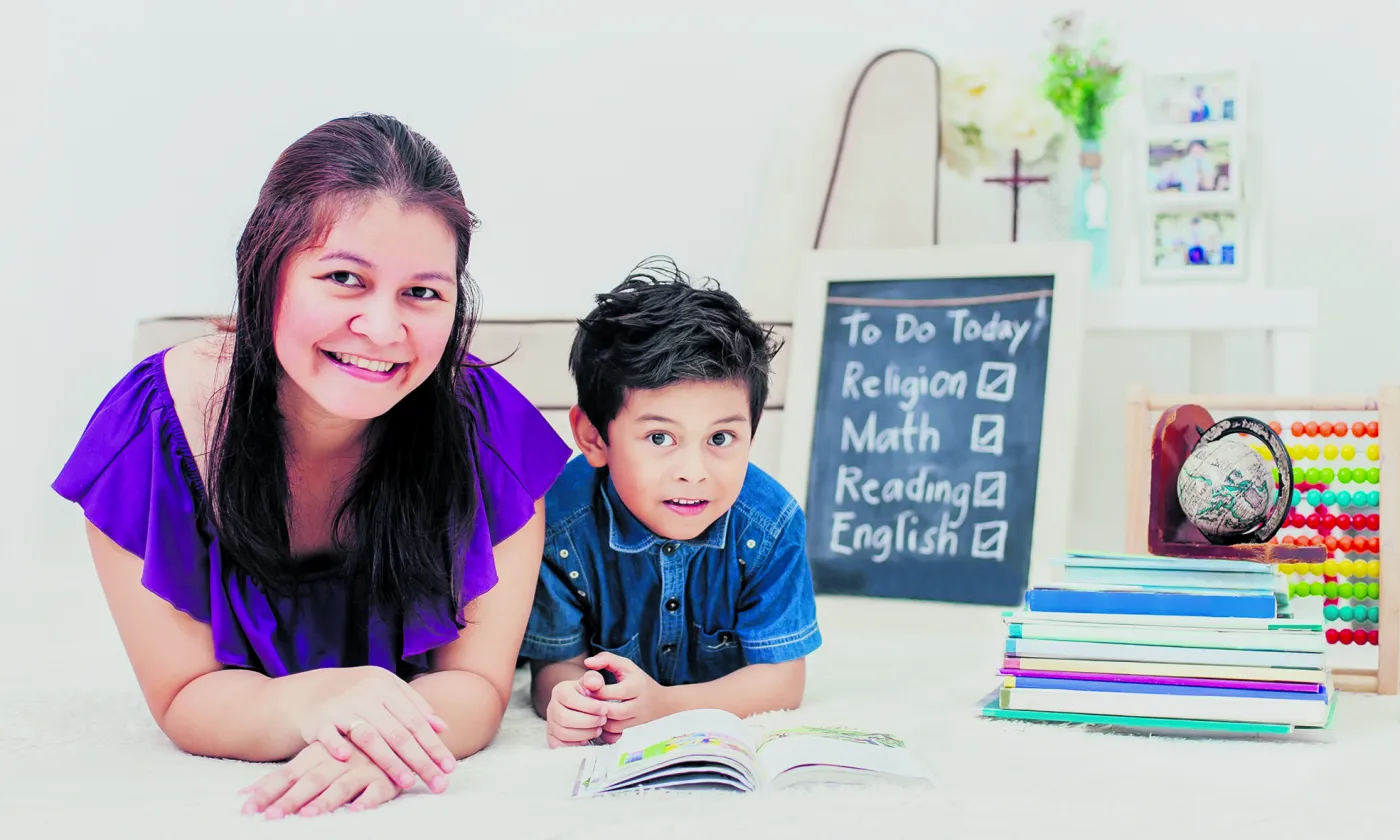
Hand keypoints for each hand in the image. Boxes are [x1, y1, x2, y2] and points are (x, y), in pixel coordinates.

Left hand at [240, 741, 400, 818]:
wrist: (393, 731)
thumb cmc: (347, 751)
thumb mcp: (316, 757)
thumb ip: (284, 776)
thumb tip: (243, 794)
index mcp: (319, 755)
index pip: (288, 774)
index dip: (268, 790)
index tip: (248, 809)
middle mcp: (339, 761)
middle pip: (311, 781)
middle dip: (291, 799)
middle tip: (272, 816)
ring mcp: (363, 769)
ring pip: (342, 785)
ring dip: (326, 800)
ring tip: (308, 815)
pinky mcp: (387, 779)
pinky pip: (379, 789)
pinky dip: (368, 798)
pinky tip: (358, 808)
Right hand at [297, 665, 453, 791]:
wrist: (315, 689)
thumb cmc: (361, 693)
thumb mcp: (388, 689)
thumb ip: (414, 706)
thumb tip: (442, 727)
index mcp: (386, 686)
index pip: (415, 721)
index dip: (433, 745)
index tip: (449, 767)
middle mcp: (366, 695)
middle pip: (398, 733)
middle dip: (420, 760)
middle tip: (436, 782)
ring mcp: (342, 706)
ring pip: (369, 737)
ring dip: (388, 760)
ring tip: (407, 781)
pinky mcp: (319, 719)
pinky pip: (328, 735)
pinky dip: (335, 745)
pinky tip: (346, 759)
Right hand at [545, 669, 611, 747]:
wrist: (579, 708)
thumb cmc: (587, 696)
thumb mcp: (591, 683)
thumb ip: (594, 679)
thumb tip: (595, 682)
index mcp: (560, 691)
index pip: (571, 699)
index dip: (589, 706)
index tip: (605, 709)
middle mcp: (551, 707)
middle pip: (566, 718)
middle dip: (588, 721)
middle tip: (603, 720)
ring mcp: (551, 725)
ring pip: (564, 733)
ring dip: (585, 733)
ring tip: (599, 729)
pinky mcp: (553, 739)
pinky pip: (562, 745)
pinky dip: (578, 743)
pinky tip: (589, 737)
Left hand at [585, 652, 670, 742]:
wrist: (662, 703)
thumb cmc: (638, 681)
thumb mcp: (626, 665)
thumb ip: (606, 659)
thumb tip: (587, 662)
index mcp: (636, 686)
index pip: (612, 692)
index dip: (596, 691)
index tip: (589, 688)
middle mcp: (639, 704)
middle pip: (613, 711)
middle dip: (597, 707)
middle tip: (587, 702)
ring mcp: (637, 719)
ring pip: (613, 726)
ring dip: (600, 719)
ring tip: (593, 711)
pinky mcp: (633, 730)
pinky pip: (615, 734)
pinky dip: (605, 729)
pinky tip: (601, 720)